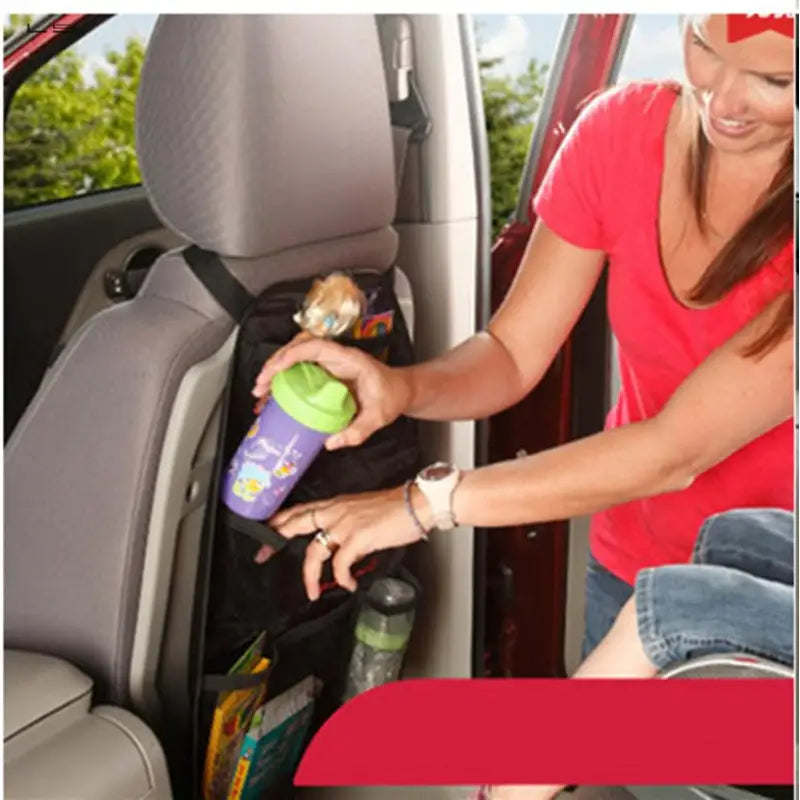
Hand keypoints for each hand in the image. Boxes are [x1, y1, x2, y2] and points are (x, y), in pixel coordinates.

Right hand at [251, 334, 410, 448]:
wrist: (401, 390)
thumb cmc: (392, 395)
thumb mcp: (379, 417)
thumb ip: (358, 431)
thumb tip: (332, 442)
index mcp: (348, 359)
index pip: (315, 346)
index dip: (292, 354)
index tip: (276, 368)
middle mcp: (336, 357)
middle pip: (298, 348)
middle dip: (275, 364)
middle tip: (261, 385)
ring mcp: (329, 364)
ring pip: (295, 358)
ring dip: (275, 371)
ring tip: (260, 392)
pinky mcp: (325, 373)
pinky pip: (299, 371)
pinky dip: (283, 381)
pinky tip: (273, 397)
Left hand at [256, 485, 432, 599]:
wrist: (417, 504)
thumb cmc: (395, 509)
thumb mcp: (362, 512)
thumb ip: (346, 526)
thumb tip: (341, 549)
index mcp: (336, 504)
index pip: (300, 510)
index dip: (280, 520)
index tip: (265, 530)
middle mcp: (336, 511)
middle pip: (295, 523)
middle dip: (275, 540)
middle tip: (261, 555)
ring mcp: (345, 523)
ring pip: (313, 551)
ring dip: (310, 576)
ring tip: (313, 592)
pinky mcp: (358, 537)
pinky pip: (340, 564)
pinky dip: (342, 578)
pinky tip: (349, 584)